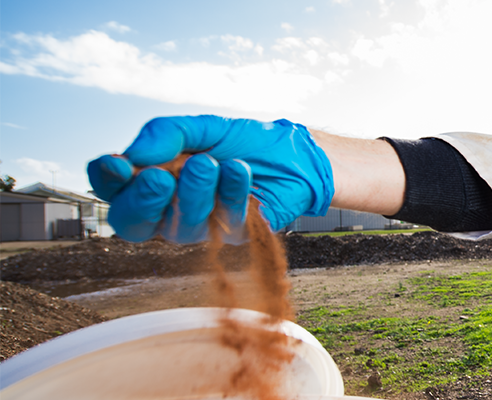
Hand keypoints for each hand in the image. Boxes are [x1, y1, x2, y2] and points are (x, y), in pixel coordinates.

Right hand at [88, 116, 332, 242]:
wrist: (294, 153)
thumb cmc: (240, 142)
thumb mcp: (201, 127)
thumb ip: (165, 134)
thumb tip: (133, 158)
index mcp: (147, 180)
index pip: (110, 189)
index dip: (106, 181)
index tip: (120, 165)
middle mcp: (166, 209)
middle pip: (131, 222)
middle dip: (143, 200)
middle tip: (161, 176)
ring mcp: (199, 226)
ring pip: (179, 227)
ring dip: (192, 193)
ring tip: (208, 163)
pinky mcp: (234, 234)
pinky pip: (224, 222)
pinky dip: (230, 193)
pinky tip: (238, 170)